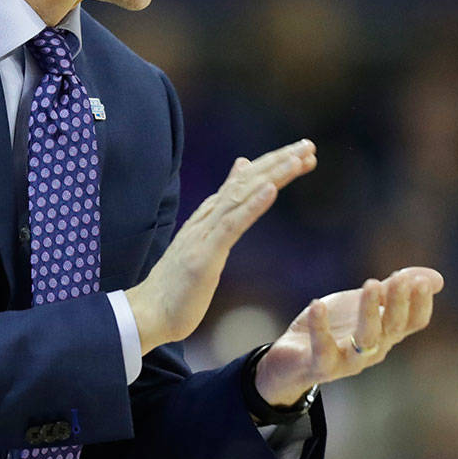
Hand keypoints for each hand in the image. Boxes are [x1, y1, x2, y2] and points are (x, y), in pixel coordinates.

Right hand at [125, 139, 316, 353]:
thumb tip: (239, 172)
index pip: (245, 181)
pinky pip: (232, 225)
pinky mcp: (204, 255)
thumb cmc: (177, 284)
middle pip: (247, 181)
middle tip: (309, 146)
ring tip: (298, 159)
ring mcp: (204, 234)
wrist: (148, 312)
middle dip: (279, 161)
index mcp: (209, 216)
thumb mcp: (204, 242)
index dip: (273, 164)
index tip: (302, 151)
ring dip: (272, 175)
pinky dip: (252, 205)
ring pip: (242, 196)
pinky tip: (272, 190)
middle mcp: (207, 218)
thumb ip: (222, 209)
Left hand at [253, 267, 443, 405]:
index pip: (414, 322)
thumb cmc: (335, 328)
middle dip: (399, 302)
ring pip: (366, 339)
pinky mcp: (320, 365)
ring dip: (370, 312)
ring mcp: (348, 360)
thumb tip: (436, 278)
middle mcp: (373, 350)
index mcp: (387, 334)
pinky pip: (323, 350)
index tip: (419, 280)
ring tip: (370, 284)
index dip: (420, 303)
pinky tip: (317, 304)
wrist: (293, 359)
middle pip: (394, 328)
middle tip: (399, 278)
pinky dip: (320, 327)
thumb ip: (393, 290)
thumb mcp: (364, 304)